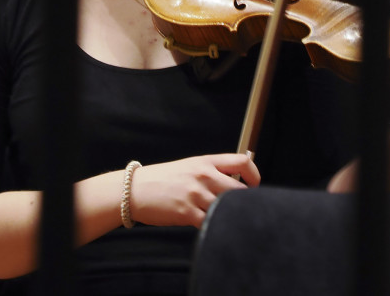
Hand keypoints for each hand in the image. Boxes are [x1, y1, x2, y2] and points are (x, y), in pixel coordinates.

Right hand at [130, 153, 259, 227]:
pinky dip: (215, 227)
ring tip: (226, 220)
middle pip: (240, 190)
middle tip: (241, 209)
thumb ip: (212, 170)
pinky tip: (212, 227)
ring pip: (227, 208)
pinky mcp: (187, 213)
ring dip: (230, 216)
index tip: (254, 186)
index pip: (242, 162)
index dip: (254, 176)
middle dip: (244, 202)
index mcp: (206, 161)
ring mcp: (196, 194)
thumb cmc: (163, 179)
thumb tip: (237, 180)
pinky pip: (211, 222)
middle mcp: (204, 175)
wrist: (134, 189)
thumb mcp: (190, 165)